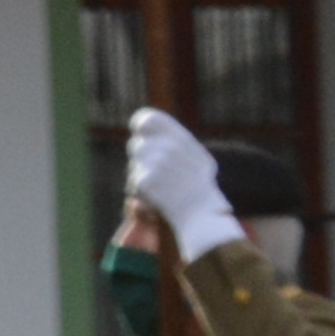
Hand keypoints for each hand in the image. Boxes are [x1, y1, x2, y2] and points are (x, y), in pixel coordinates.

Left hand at [122, 107, 248, 259]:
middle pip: (136, 146)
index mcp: (181, 139)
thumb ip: (176, 141)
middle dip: (141, 161)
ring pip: (133, 164)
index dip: (140, 125)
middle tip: (158, 175)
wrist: (201, 216)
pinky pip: (133, 183)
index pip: (148, 119)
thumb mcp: (197, 158)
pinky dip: (140, 193)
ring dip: (139, 176)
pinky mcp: (145, 180)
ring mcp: (156, 163)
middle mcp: (168, 147)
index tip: (140, 133)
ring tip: (160, 188)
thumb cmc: (200, 189)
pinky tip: (157, 199)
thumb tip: (144, 123)